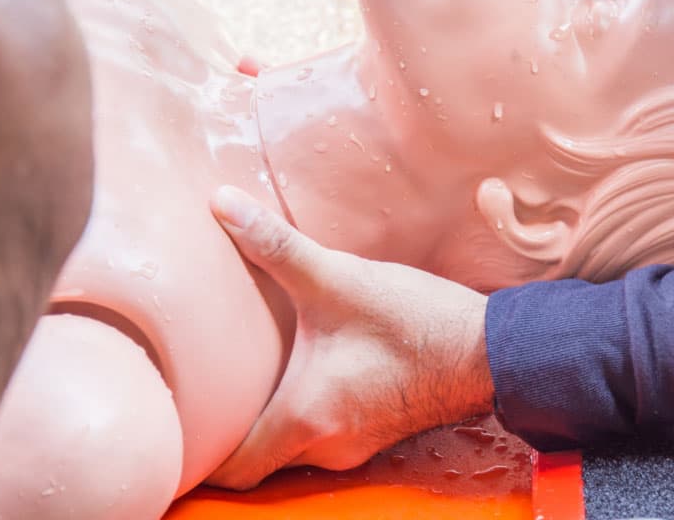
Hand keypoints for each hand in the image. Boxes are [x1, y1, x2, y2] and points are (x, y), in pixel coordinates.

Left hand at [205, 186, 494, 489]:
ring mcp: (356, 444)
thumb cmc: (417, 323)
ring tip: (257, 373)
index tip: (183, 426)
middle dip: (235, 427)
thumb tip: (222, 203)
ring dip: (275, 415)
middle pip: (260, 458)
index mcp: (306, 419)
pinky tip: (311, 369)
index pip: (233, 470)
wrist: (490, 350)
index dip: (201, 456)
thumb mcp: (340, 279)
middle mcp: (327, 446)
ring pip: (294, 446)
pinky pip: (326, 433)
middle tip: (211, 386)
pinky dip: (310, 409)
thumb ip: (275, 244)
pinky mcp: (378, 430)